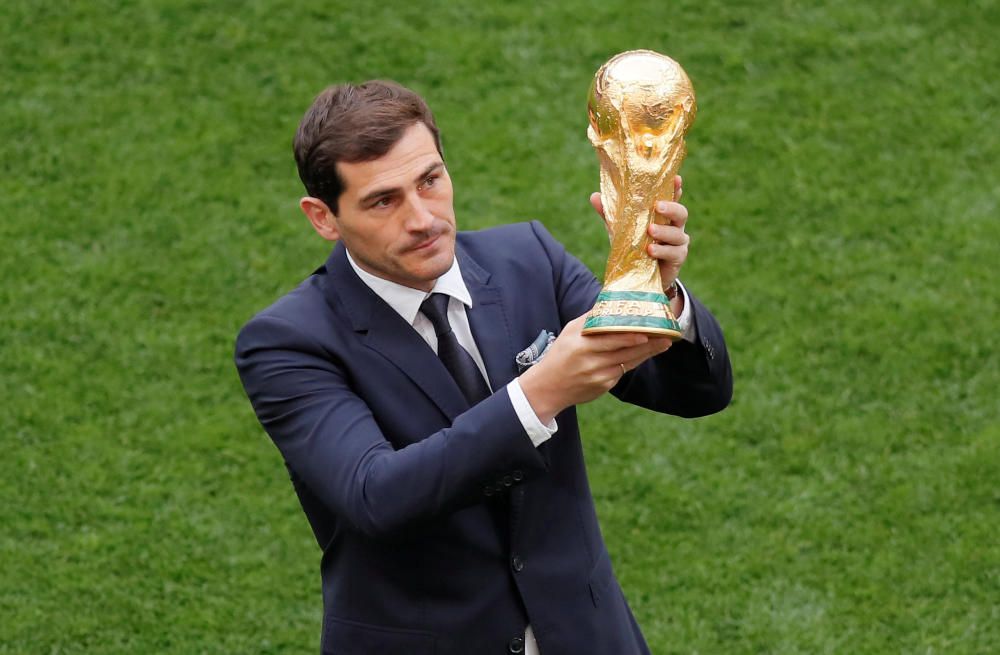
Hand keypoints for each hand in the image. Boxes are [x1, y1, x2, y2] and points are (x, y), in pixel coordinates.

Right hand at [518, 315, 671, 422]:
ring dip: (647, 352)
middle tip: (666, 336)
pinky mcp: (603, 386)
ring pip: (628, 361)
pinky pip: (622, 371)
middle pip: (625, 350)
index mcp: (581, 344)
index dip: (631, 334)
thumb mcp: (570, 332)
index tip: (648, 328)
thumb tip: (610, 301)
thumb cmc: (560, 355)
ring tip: (663, 344)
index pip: (611, 337)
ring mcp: (599, 376)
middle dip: (648, 343)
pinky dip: (634, 362)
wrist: (548, 388)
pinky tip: (645, 354)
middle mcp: (591, 361)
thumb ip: (591, 319)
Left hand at [589, 175, 689, 289]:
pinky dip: (662, 250)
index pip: (672, 198)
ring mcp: (679, 242)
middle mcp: (675, 226)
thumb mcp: (620, 229)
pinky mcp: (678, 258)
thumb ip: (609, 214)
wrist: (640, 276)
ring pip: (677, 234)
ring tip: (650, 230)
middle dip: (672, 208)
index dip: (675, 188)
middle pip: (681, 213)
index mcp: (663, 215)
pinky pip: (674, 253)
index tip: (676, 179)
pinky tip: (651, 250)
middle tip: (657, 206)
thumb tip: (594, 196)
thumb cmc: (634, 246)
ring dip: (664, 231)